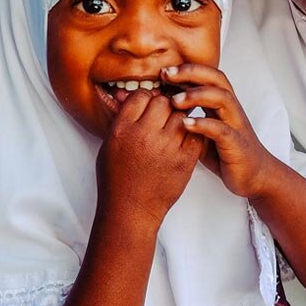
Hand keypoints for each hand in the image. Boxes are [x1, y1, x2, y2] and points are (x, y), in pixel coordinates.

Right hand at [96, 91, 202, 225]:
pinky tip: (184, 138)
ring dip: (179, 117)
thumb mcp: (109, 145)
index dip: (147, 97)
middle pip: (163, 101)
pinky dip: (192, 132)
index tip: (148, 106)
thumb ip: (121, 119)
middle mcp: (144, 135)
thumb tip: (127, 95)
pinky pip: (195, 134)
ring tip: (174, 127)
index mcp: (123, 130)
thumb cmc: (117, 180)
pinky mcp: (184, 160)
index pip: (141, 95)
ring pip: (181, 115)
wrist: (130, 211)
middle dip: (164, 105)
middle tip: (164, 115)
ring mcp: (166, 148)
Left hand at [164, 64, 277, 199]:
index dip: (186, 70)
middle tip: (166, 74)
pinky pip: (221, 129)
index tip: (163, 72)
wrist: (255, 175)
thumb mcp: (202, 134)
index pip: (207, 76)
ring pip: (221, 98)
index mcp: (222, 104)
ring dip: (197, 95)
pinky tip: (186, 124)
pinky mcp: (236, 143)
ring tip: (174, 100)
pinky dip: (204, 124)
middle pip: (215, 79)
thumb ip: (187, 121)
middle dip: (190, 73)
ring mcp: (235, 124)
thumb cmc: (226, 153)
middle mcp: (230, 109)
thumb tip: (159, 114)